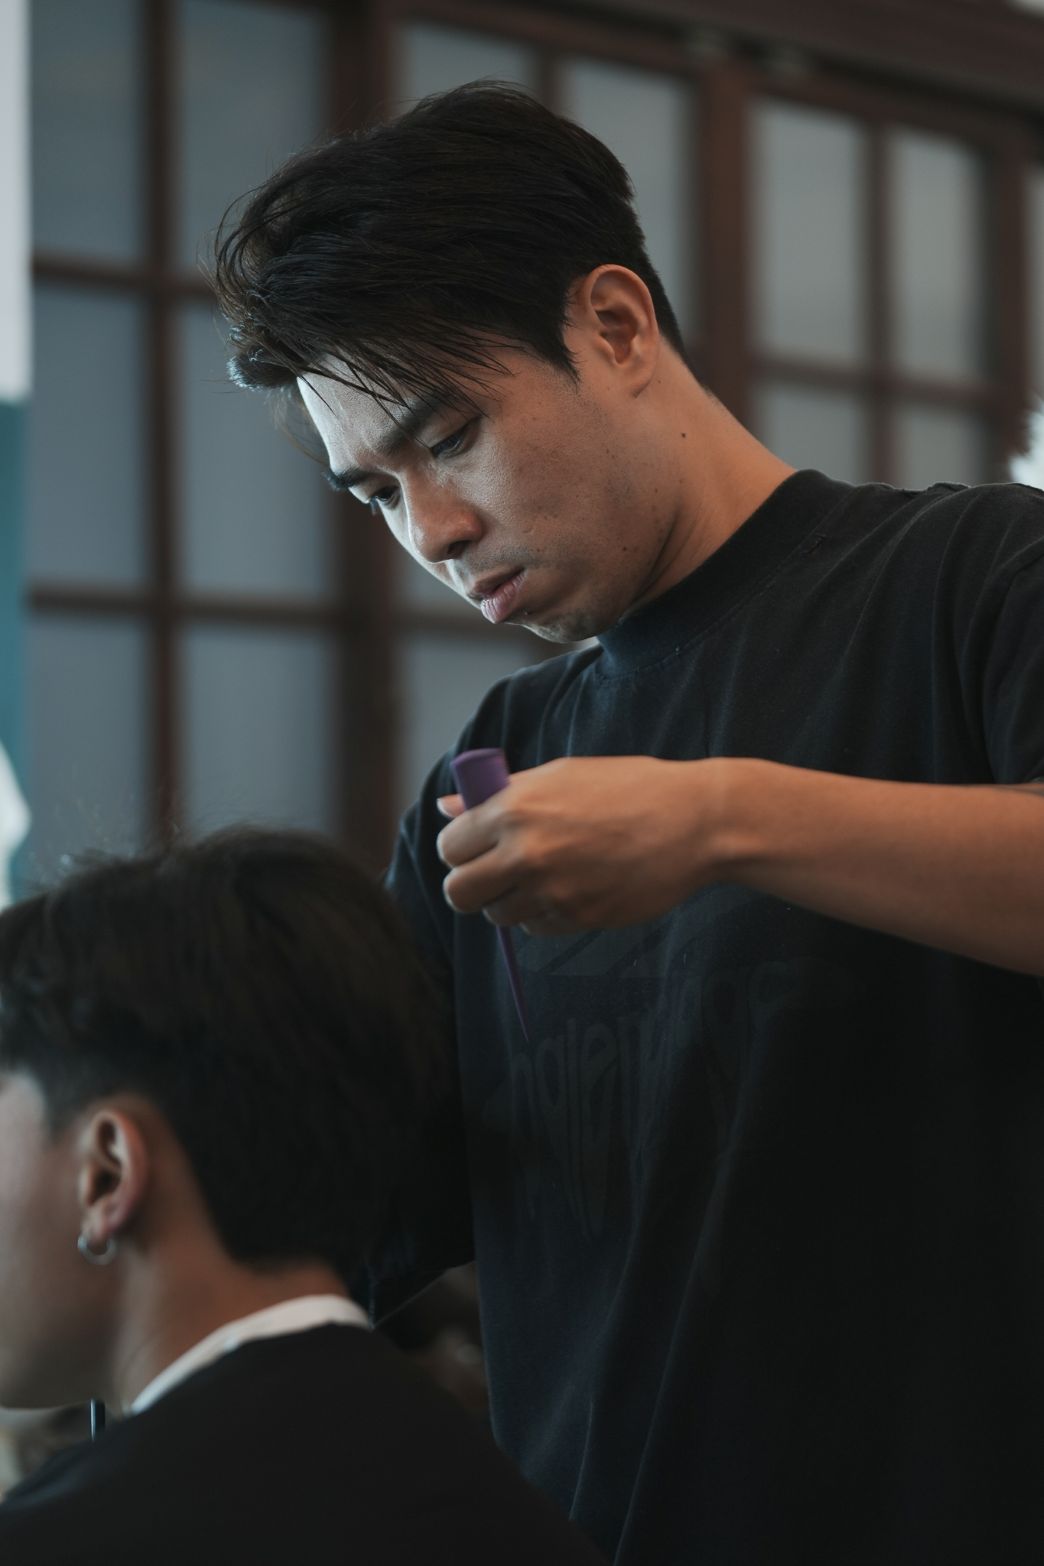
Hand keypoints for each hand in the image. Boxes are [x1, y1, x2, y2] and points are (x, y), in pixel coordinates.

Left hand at [435, 755, 734, 934]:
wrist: (693, 821)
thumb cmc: (627, 788)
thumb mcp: (560, 776)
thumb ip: (499, 794)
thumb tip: (446, 806)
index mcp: (514, 808)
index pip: (450, 847)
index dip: (460, 849)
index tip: (476, 847)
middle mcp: (526, 853)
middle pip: (459, 893)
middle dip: (471, 886)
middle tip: (495, 874)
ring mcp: (552, 890)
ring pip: (497, 915)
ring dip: (510, 901)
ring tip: (544, 876)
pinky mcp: (578, 918)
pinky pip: (536, 928)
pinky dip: (544, 914)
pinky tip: (572, 887)